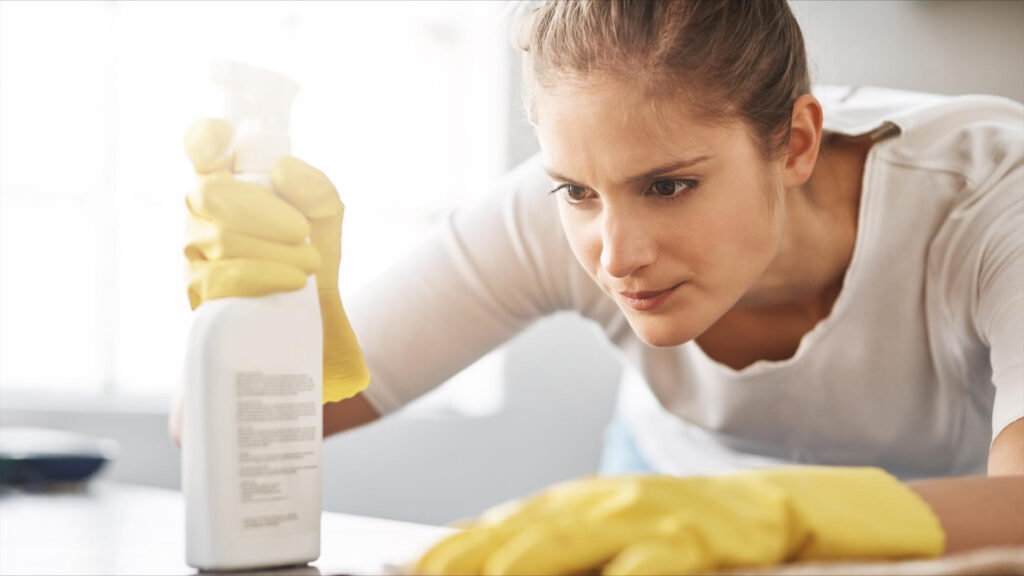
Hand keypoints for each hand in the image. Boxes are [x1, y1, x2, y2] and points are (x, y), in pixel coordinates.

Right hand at [181, 118, 369, 403]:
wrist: (316, 316)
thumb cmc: (311, 253)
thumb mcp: (326, 215)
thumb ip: (315, 186)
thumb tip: (281, 170)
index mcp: (226, 181)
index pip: (200, 146)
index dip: (205, 137)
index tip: (225, 140)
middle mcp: (200, 212)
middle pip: (213, 195)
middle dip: (266, 213)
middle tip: (303, 233)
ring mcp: (193, 252)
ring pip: (223, 239)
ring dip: (276, 251)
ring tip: (308, 264)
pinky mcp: (197, 291)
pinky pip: (222, 278)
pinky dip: (265, 275)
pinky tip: (292, 282)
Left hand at [414, 467, 944, 574]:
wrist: (815, 511)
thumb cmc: (724, 534)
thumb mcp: (646, 542)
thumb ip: (590, 555)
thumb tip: (522, 568)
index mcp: (597, 503)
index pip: (515, 522)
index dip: (462, 545)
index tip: (418, 565)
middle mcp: (618, 501)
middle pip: (530, 527)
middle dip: (471, 553)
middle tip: (425, 572)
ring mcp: (662, 513)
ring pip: (577, 535)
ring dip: (526, 556)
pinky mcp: (709, 531)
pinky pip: (657, 556)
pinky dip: (626, 570)